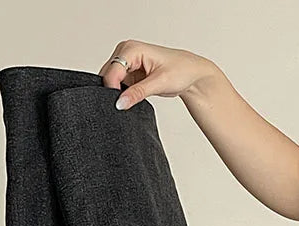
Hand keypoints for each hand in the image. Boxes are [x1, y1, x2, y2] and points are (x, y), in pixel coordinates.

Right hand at [99, 40, 220, 109]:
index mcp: (132, 48)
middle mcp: (126, 52)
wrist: (191, 74)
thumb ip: (137, 93)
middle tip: (129, 99)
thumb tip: (120, 103)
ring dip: (118, 93)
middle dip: (114, 91)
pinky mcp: (128, 74)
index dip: (113, 89)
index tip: (120, 103)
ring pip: (110, 83)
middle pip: (107, 76)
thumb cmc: (182, 70)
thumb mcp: (160, 83)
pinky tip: (133, 96)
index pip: (111, 71)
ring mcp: (126, 63)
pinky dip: (122, 94)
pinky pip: (116, 87)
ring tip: (135, 95)